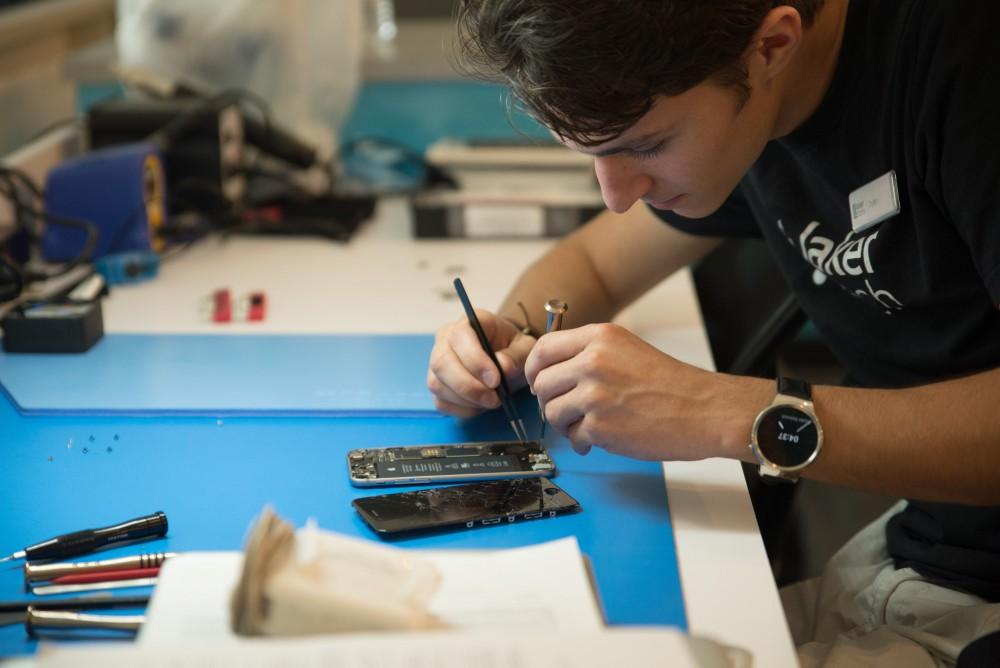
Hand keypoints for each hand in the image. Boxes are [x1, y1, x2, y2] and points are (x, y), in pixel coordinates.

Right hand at [427, 309, 536, 416]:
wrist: (507, 360)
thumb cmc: (513, 349)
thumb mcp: (523, 348)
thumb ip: (516, 355)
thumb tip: (502, 367)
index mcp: (468, 322)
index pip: (459, 336)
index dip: (474, 360)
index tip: (495, 380)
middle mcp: (445, 339)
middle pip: (441, 363)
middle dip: (468, 386)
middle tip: (493, 398)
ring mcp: (437, 362)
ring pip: (437, 384)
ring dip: (466, 399)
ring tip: (491, 401)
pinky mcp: (437, 384)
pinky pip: (441, 402)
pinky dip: (462, 409)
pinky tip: (480, 406)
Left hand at [525, 323, 761, 459]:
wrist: (703, 410)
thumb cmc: (670, 384)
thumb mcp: (626, 349)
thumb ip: (589, 353)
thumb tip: (550, 370)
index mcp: (599, 338)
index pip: (543, 348)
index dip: (534, 369)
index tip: (538, 381)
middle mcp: (593, 361)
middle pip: (541, 383)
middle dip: (549, 401)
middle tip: (566, 410)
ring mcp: (594, 394)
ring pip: (551, 411)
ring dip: (565, 423)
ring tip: (588, 424)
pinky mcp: (599, 426)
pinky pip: (572, 436)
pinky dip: (583, 441)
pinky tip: (601, 438)